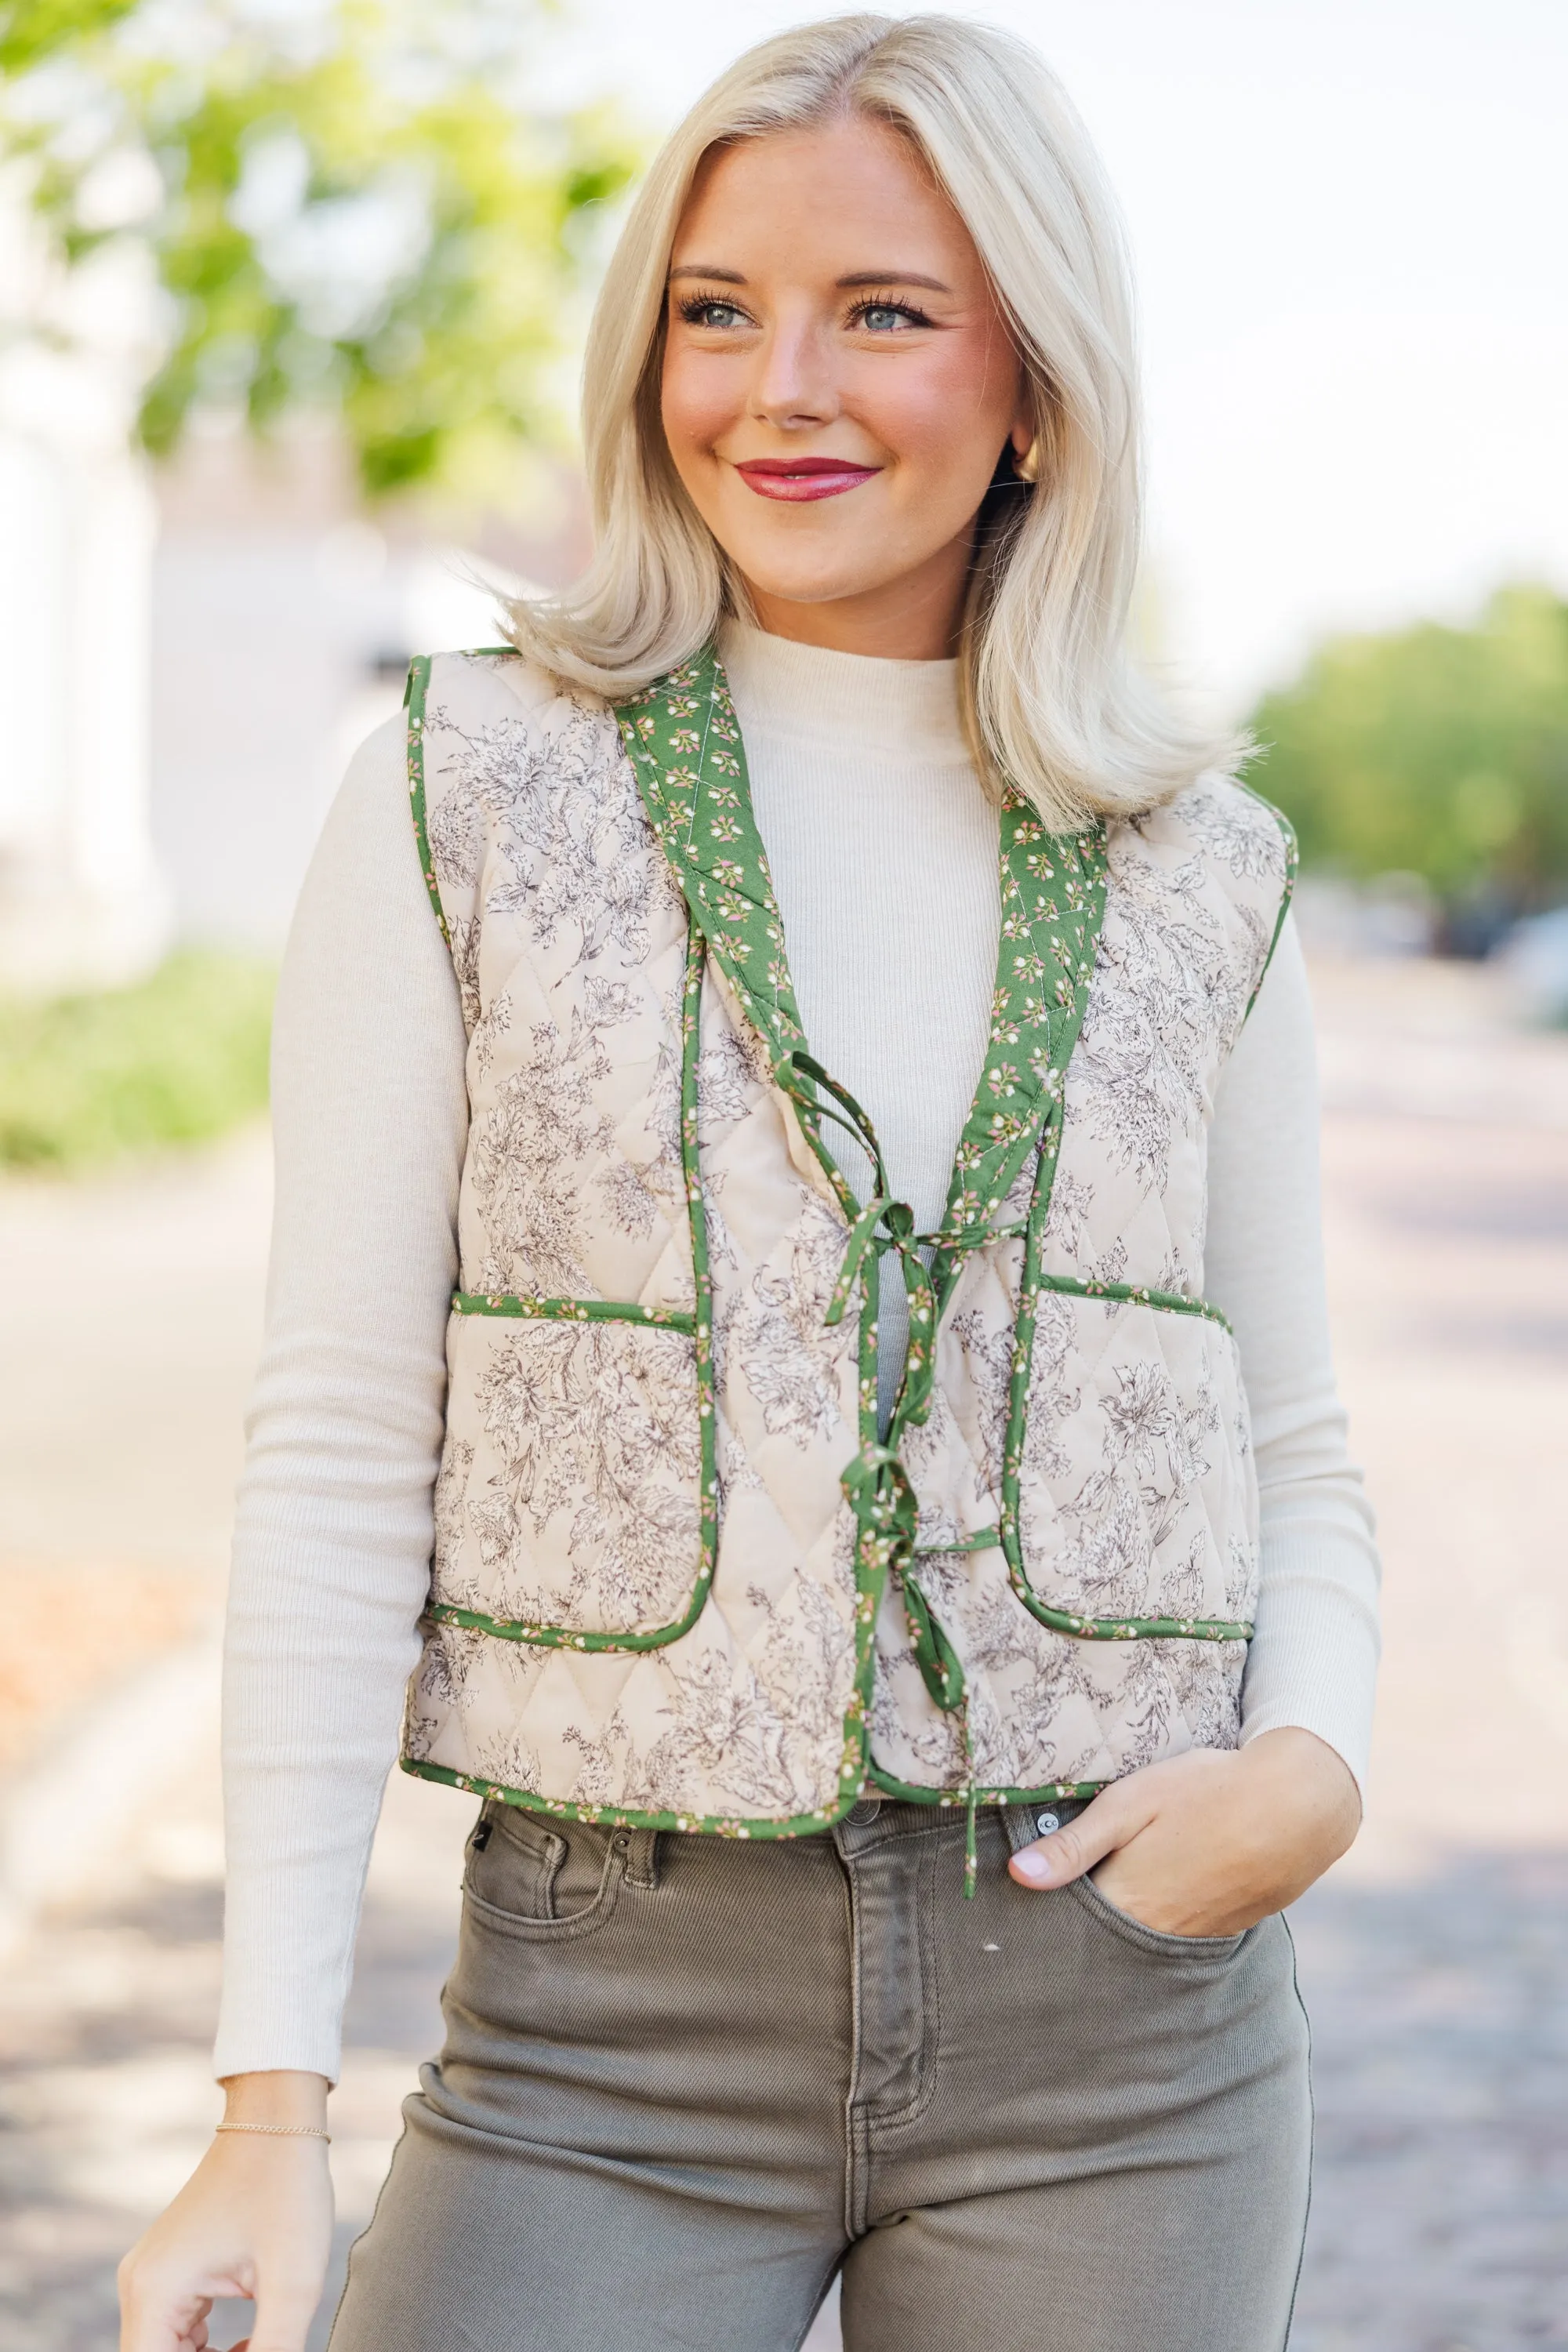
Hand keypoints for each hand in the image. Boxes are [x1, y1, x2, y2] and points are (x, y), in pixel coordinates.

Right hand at [119, 2072, 333, 2351]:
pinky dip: (206, 2348)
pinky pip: (175, 2330)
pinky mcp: (170, 2268)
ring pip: (165, 2350)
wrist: (278, 2121)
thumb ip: (277, 2349)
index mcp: (155, 2292)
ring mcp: (151, 2274)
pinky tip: (252, 2338)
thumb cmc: (287, 2190)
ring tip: (262, 2344)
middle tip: (261, 2349)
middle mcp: (139, 2286)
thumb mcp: (294, 2282)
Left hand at [1006, 1728, 1361, 1935]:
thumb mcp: (1131, 1803)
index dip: (1049, 1913)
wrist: (1298, 1804)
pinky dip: (1167, 1914)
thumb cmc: (1205, 1793)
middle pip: (1104, 1939)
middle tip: (1074, 1888)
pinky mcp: (1226, 1930)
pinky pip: (1181, 1931)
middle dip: (1085, 1921)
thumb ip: (1074, 1844)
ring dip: (1130, 1917)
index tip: (1028, 1900)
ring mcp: (1197, 1938)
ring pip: (1144, 1937)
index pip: (1069, 1928)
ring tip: (1127, 1878)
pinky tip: (1170, 1880)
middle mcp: (1159, 1936)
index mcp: (1127, 1905)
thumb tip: (1017, 1876)